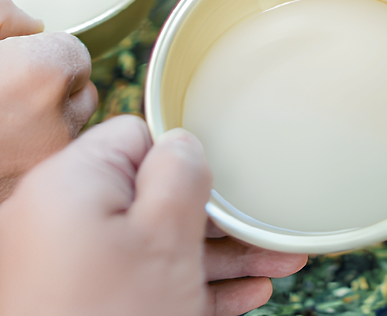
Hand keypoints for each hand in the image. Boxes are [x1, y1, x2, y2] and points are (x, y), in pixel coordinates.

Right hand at [0, 0, 96, 200]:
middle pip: (81, 100)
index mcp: (39, 76)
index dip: (41, 57)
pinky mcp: (19, 205)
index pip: (76, 55)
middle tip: (5, 98)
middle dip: (51, 97)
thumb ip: (2, 11)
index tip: (15, 63)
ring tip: (0, 129)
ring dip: (41, 135)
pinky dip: (23, 166)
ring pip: (65, 140)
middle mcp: (53, 127)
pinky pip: (37, 174)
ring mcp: (38, 173)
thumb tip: (31, 23)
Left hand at [0, 116, 306, 315]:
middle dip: (217, 215)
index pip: (137, 137)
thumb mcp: (166, 236)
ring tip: (277, 263)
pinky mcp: (80, 302)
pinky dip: (188, 281)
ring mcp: (68, 267)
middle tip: (264, 226)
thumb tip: (184, 143)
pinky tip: (245, 292)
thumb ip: (181, 171)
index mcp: (70, 184)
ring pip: (155, 242)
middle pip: (152, 195)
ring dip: (217, 253)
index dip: (184, 157)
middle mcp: (59, 220)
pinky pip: (142, 277)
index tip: (223, 178)